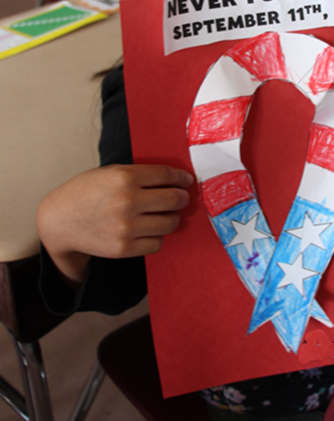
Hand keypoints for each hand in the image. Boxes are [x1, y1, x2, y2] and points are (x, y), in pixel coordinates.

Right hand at [37, 164, 192, 284]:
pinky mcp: (123, 248)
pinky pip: (157, 243)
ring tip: (163, 214)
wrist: (60, 221)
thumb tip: (175, 180)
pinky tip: (148, 229)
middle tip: (180, 197)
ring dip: (171, 218)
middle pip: (174, 200)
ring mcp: (126, 227)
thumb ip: (139, 175)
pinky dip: (157, 236)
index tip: (186, 180)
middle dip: (181, 197)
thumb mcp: (110, 173)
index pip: (166, 175)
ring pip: (170, 223)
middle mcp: (127, 201)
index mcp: (124, 177)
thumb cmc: (86, 192)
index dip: (181, 178)